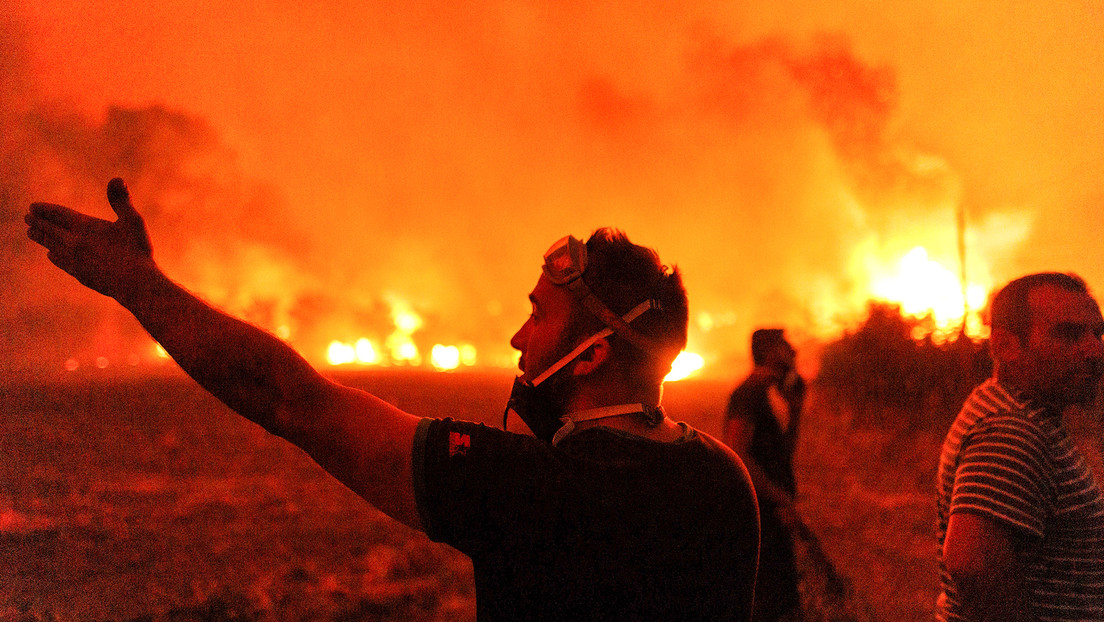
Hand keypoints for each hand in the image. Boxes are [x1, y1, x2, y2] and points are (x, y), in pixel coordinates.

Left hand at [25, 178, 154, 299]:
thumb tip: (117, 178)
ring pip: (51, 246)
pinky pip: (60, 261)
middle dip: (37, 222)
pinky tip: (52, 254)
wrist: (136, 285)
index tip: (33, 207)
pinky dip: (53, 255)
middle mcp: (74, 242)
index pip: (58, 214)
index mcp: (85, 227)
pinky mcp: (79, 274)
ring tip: (32, 233)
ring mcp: (74, 260)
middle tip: (27, 217)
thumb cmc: (138, 251)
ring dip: (41, 238)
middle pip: (50, 229)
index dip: (45, 210)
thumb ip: (121, 200)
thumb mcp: (133, 221)